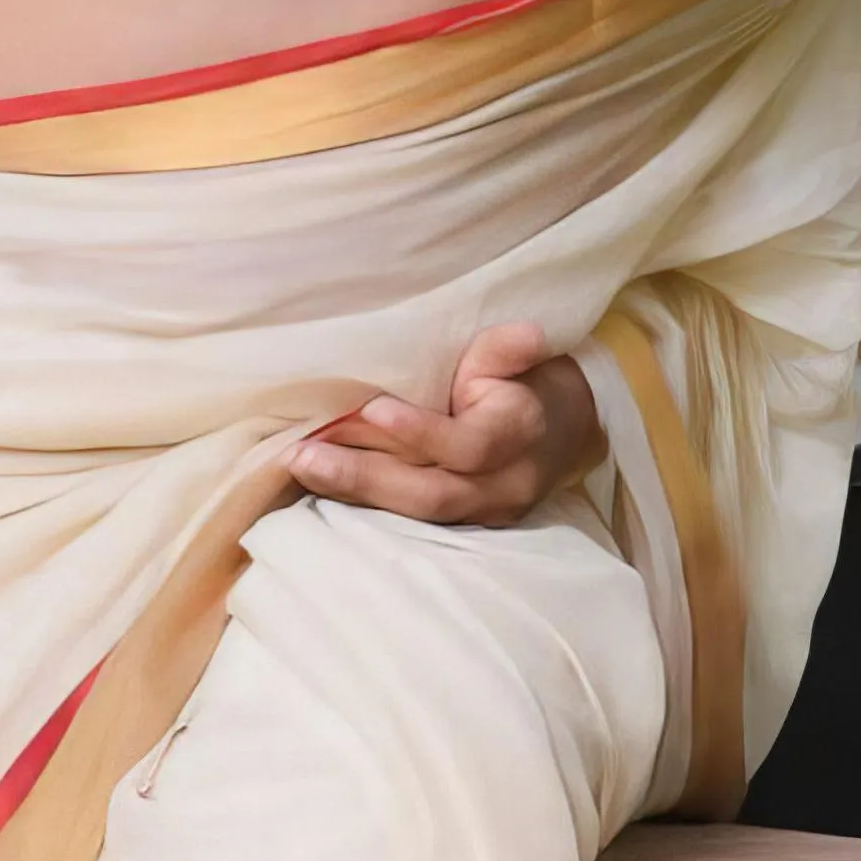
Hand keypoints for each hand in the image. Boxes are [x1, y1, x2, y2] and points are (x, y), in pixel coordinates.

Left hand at [289, 321, 604, 526]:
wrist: (560, 429)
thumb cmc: (525, 379)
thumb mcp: (520, 355)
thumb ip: (509, 348)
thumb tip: (529, 334)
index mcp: (520, 435)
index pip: (471, 445)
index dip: (422, 433)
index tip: (372, 410)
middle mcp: (505, 485)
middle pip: (433, 494)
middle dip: (365, 476)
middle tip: (303, 456)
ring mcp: (484, 513)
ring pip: (417, 515)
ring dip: (354, 493)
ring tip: (301, 468)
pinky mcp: (463, 526)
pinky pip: (410, 522)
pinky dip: (363, 503)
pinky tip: (319, 484)